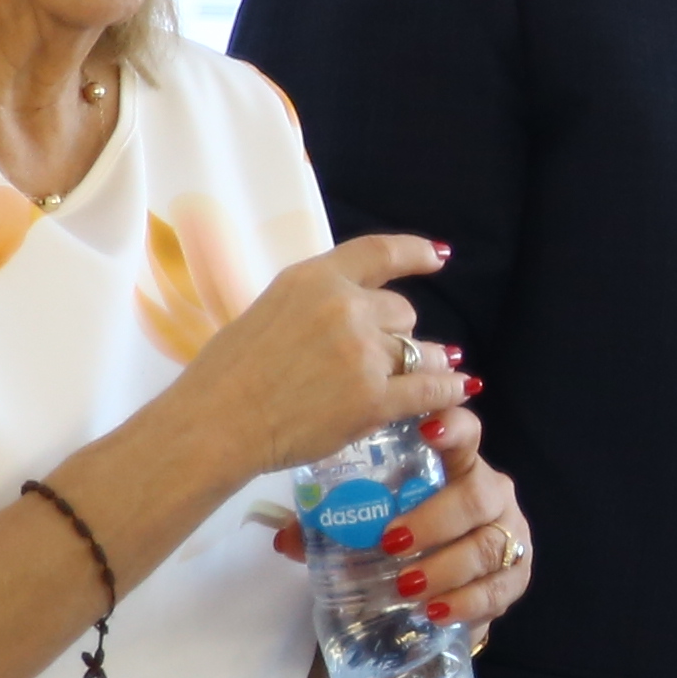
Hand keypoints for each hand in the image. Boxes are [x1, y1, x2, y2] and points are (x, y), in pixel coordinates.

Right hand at [175, 233, 459, 481]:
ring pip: (419, 351)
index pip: (378, 253)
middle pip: (402, 313)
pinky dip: (448, 390)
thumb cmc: (224, 375)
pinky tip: (460, 389)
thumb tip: (346, 315)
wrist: (215, 424)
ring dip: (423, 363)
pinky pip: (429, 389)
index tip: (437, 256)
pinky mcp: (374, 399)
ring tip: (427, 374)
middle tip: (381, 357)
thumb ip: (311, 308)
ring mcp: (363, 354)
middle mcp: (345, 308)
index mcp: (314, 279)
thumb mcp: (266, 313)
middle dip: (397, 333)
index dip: (414, 253)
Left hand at [275, 409, 531, 636]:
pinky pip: (500, 587)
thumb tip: (286, 538)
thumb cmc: (404, 542)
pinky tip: (435, 612)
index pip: (466, 434)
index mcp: (457, 467)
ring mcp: (508, 534)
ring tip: (406, 588)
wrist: (438, 590)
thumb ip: (333, 528)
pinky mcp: (517, 575)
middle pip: (476, 495)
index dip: (452, 426)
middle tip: (391, 542)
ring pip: (489, 545)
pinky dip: (467, 602)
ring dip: (446, 567)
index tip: (426, 428)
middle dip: (435, 520)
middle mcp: (491, 495)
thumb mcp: (370, 526)